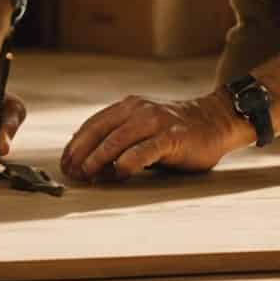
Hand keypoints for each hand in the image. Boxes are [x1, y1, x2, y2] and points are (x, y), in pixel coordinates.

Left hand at [59, 91, 252, 182]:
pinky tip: (119, 172)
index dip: (75, 144)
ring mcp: (156, 122)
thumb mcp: (143, 132)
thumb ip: (120, 143)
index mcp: (128, 107)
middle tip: (70, 171)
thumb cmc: (176, 133)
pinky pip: (145, 149)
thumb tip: (91, 168)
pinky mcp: (172, 137)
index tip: (64, 163)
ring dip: (98, 157)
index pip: (93, 124)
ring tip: (87, 173)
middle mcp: (138, 110)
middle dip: (81, 152)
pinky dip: (129, 160)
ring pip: (118, 138)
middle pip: (100, 130)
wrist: (215, 121)